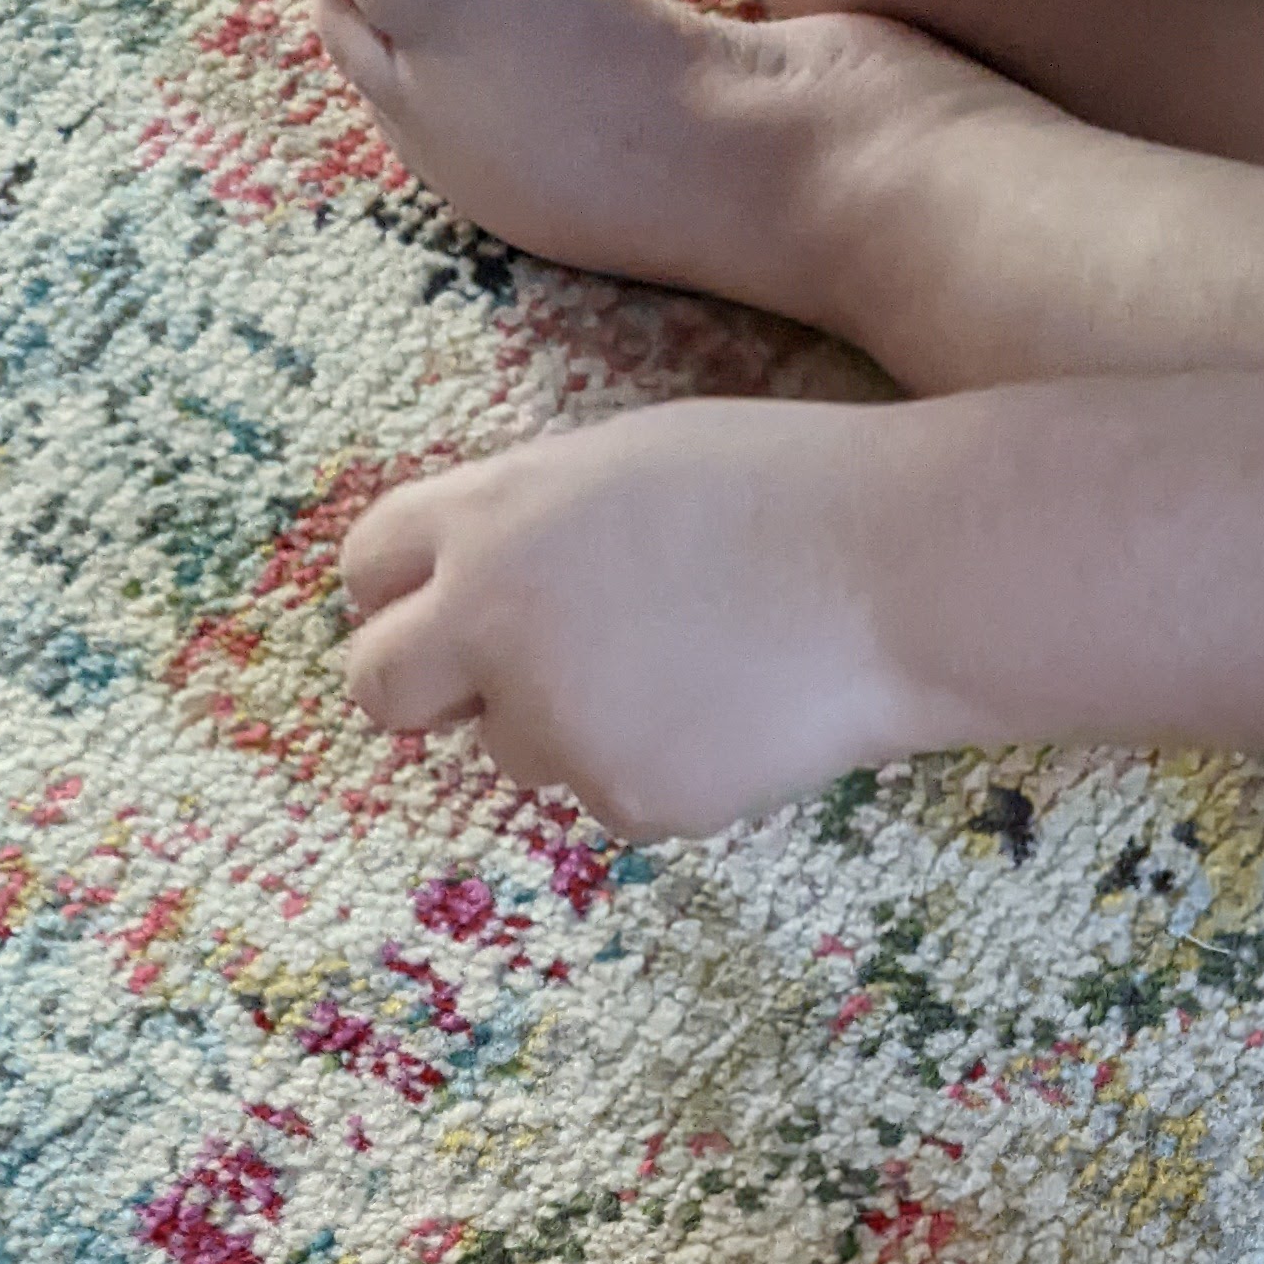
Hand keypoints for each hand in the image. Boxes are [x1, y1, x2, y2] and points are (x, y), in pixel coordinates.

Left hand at [338, 398, 924, 840]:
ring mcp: (554, 719)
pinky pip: (608, 799)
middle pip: (383, 687)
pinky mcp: (623, 798)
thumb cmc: (784, 492)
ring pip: (513, 752)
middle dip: (422, 694)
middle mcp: (493, 621)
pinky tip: (729, 719)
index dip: (399, 597)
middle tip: (486, 694)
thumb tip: (477, 584)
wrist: (894, 574)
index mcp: (491, 517)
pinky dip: (655, 772)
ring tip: (680, 675)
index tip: (432, 618)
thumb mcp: (623, 464)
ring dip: (567, 728)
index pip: (369, 568)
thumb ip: (529, 524)